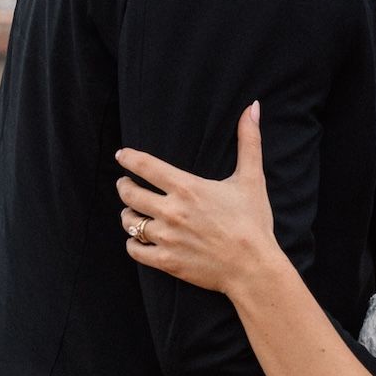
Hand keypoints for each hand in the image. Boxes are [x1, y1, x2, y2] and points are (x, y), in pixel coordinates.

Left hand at [118, 106, 279, 296]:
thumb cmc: (253, 223)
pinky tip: (138, 239)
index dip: (128, 158)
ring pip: (129, 221)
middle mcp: (171, 211)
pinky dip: (133, 243)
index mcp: (187, 188)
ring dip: (127, 215)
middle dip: (124, 186)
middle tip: (125, 184)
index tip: (122, 156)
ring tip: (132, 212)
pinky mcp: (166, 261)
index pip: (145, 166)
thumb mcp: (251, 179)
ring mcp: (166, 237)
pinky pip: (134, 249)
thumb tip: (252, 107)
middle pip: (129, 193)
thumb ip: (248, 142)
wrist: (253, 268)